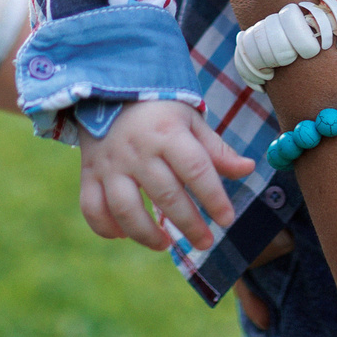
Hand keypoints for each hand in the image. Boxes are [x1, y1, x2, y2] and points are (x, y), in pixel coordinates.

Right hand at [74, 99, 256, 249]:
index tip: (227, 219)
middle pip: (165, 194)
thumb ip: (216, 149)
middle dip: (189, 224)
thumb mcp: (190, 120)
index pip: (195, 168)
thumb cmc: (158, 110)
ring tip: (165, 245)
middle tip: (206, 242)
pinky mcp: (88, 173)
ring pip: (125, 208)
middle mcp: (137, 149)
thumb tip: (247, 169)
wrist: (108, 91)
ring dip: (146, 234)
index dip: (213, 197)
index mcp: (167, 132)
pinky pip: (92, 208)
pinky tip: (125, 234)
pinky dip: (107, 227)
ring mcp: (110, 163)